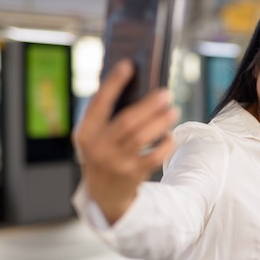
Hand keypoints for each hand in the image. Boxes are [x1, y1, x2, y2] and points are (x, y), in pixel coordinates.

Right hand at [72, 59, 179, 223]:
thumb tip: (137, 85)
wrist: (103, 195)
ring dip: (160, 121)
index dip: (113, 83)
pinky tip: (169, 134)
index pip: (98, 103)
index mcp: (86, 132)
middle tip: (166, 93)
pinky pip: (153, 156)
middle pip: (126, 122)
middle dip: (148, 105)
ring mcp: (115, 163)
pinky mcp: (131, 175)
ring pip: (141, 138)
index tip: (128, 65)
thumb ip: (109, 115)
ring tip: (173, 110)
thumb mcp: (96, 136)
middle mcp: (98, 148)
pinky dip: (164, 144)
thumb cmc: (104, 154)